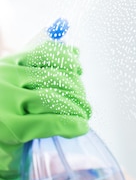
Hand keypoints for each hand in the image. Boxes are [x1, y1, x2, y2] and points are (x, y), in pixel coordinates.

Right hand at [0, 40, 90, 179]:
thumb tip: (74, 52)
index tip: (79, 68)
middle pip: (56, 78)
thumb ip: (37, 71)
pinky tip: (79, 127)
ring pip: (56, 98)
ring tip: (83, 116)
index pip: (47, 54)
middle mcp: (6, 78)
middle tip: (84, 106)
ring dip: (77, 108)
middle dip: (77, 90)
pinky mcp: (12, 127)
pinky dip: (71, 125)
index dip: (68, 60)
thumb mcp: (14, 86)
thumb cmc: (1, 115)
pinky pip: (52, 121)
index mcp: (8, 65)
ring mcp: (7, 101)